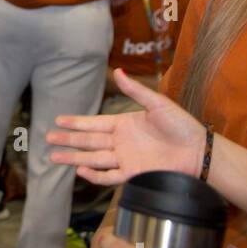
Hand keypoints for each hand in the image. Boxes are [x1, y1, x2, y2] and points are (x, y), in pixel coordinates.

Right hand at [46, 68, 204, 185]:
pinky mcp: (132, 174)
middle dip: (68, 140)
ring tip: (54, 157)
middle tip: (48, 139)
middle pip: (88, 141)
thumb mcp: (157, 103)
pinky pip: (108, 176)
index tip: (58, 120)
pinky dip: (94, 175)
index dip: (75, 122)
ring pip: (93, 159)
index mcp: (124, 124)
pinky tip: (81, 170)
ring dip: (74, 158)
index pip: (93, 123)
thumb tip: (117, 71)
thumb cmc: (181, 125)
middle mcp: (120, 142)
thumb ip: (135, 90)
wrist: (198, 150)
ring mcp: (125, 159)